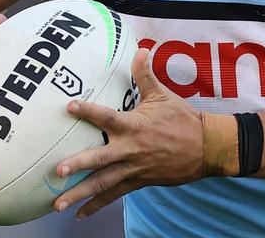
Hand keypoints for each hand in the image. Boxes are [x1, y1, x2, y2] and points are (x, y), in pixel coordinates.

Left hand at [52, 48, 210, 218]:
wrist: (207, 147)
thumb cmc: (183, 119)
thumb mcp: (163, 95)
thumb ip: (145, 75)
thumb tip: (140, 50)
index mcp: (134, 125)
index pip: (107, 116)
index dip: (88, 111)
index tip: (69, 107)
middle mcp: (131, 149)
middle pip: (100, 158)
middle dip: (78, 164)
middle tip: (57, 171)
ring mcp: (134, 168)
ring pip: (103, 182)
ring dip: (80, 193)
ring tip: (58, 203)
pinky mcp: (139, 181)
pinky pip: (115, 194)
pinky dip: (97, 205)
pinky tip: (79, 214)